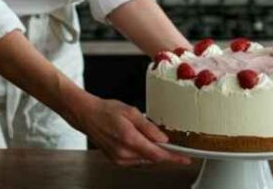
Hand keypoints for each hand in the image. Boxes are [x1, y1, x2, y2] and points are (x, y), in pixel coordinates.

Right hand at [72, 95, 190, 166]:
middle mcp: (124, 153)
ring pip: (145, 160)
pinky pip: (137, 160)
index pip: (157, 154)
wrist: (87, 116)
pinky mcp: (117, 160)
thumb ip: (148, 126)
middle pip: (153, 159)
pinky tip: (144, 144)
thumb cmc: (107, 111)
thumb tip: (163, 138)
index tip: (185, 159)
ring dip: (154, 153)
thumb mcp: (131, 112)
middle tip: (177, 147)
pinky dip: (144, 154)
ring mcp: (119, 159)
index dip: (173, 158)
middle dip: (166, 154)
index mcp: (129, 139)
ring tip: (156, 141)